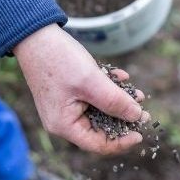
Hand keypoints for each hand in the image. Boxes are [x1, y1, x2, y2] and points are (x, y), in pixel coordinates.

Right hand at [13, 24, 149, 153]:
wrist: (36, 35)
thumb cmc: (59, 60)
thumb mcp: (92, 82)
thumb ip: (115, 101)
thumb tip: (137, 116)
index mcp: (65, 125)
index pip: (98, 144)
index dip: (122, 142)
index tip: (140, 133)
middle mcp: (63, 120)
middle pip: (99, 129)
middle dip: (123, 119)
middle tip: (143, 111)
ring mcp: (65, 106)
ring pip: (99, 111)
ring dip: (118, 102)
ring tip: (137, 94)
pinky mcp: (68, 92)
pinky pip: (92, 97)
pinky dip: (107, 89)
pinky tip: (121, 77)